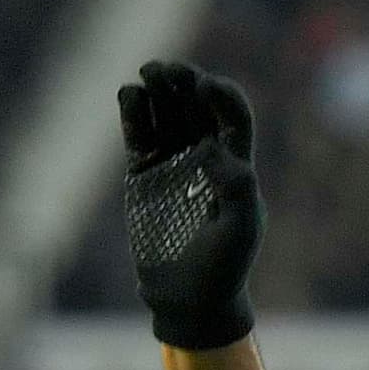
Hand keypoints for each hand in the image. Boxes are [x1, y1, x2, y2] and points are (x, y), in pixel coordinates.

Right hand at [118, 59, 262, 351]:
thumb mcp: (239, 231)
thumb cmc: (223, 269)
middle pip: (196, 106)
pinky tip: (130, 95)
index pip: (233, 117)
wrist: (188, 300)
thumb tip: (216, 152)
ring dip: (158, 90)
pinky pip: (138, 133)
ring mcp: (172, 162)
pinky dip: (133, 111)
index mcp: (236, 166)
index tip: (206, 88)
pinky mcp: (143, 173)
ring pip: (165, 113)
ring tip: (148, 73)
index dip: (222, 97)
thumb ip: (235, 190)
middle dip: (184, 82)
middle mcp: (205, 157)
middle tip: (167, 69)